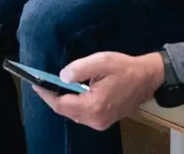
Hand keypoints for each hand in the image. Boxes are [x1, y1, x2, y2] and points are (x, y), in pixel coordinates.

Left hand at [34, 52, 164, 130]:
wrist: (147, 78)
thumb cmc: (125, 68)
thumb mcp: (100, 61)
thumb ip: (78, 69)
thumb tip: (61, 77)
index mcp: (93, 106)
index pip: (61, 105)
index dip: (46, 94)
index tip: (36, 84)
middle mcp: (96, 119)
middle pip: (66, 111)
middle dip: (53, 98)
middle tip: (42, 84)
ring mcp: (101, 122)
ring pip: (74, 114)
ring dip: (64, 101)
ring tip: (55, 87)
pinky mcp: (104, 120)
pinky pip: (83, 114)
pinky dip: (74, 104)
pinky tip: (72, 92)